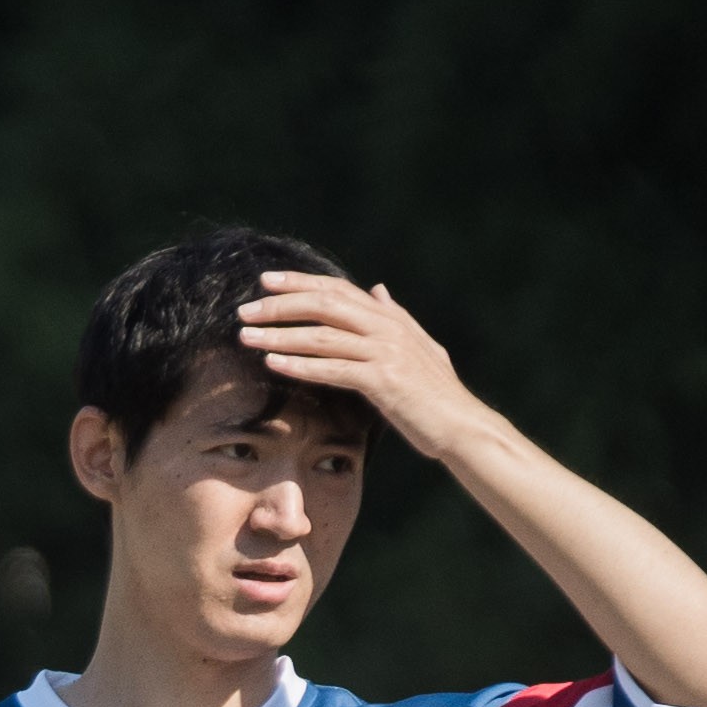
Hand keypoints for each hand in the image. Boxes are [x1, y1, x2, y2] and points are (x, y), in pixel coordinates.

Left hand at [234, 271, 500, 469]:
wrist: (462, 425)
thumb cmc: (435, 391)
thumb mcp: (418, 345)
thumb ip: (394, 316)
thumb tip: (377, 289)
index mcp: (391, 318)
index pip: (339, 289)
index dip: (301, 282)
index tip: (266, 281)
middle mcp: (388, 328)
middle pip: (325, 305)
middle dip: (280, 305)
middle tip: (244, 311)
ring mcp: (387, 353)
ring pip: (323, 336)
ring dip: (280, 335)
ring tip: (246, 336)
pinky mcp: (385, 381)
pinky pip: (334, 369)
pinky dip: (301, 365)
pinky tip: (273, 364)